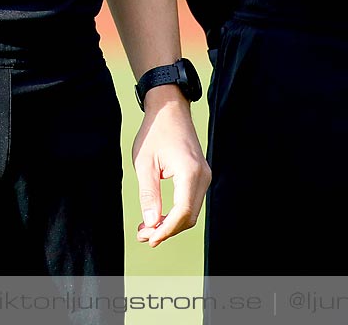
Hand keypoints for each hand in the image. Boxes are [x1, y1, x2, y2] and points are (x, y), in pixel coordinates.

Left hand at [131, 86, 209, 244]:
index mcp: (190, 172)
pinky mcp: (200, 176)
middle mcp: (202, 176)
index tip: (148, 238)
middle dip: (167, 230)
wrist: (170, 110)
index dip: (166, 229)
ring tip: (146, 229)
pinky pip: (191, 201)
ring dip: (170, 223)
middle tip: (143, 236)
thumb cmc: (155, 133)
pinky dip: (176, 213)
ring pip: (191, 212)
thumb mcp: (144, 164)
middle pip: (189, 216)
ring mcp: (204, 176)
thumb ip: (148, 195)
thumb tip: (151, 223)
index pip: (183, 212)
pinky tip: (158, 217)